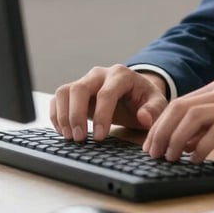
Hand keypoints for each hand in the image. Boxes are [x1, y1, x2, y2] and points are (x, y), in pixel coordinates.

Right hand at [50, 64, 168, 141]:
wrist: (135, 93)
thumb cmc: (145, 98)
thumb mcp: (157, 103)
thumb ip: (154, 110)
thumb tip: (144, 117)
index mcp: (121, 75)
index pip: (106, 93)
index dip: (102, 115)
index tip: (100, 137)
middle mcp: (100, 74)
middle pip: (80, 88)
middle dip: (77, 115)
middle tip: (80, 138)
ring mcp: (85, 81)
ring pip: (65, 91)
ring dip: (64, 115)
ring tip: (70, 137)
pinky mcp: (75, 91)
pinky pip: (58, 98)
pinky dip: (57, 115)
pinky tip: (63, 131)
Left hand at [142, 79, 213, 162]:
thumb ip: (210, 128)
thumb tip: (182, 142)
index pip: (179, 103)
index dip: (160, 124)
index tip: (151, 145)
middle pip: (181, 107)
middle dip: (161, 132)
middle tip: (153, 154)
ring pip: (194, 117)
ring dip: (176, 139)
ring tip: (170, 158)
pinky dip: (201, 147)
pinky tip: (195, 159)